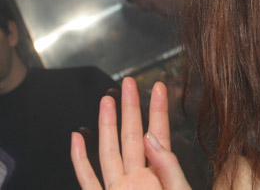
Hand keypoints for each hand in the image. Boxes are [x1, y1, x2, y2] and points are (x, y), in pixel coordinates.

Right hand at [71, 77, 190, 188]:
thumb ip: (169, 166)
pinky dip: (79, 159)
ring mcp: (119, 189)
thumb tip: (151, 138)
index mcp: (159, 176)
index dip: (158, 110)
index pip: (160, 135)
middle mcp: (138, 180)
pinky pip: (87, 179)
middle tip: (129, 83)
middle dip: (130, 107)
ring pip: (108, 152)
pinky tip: (77, 138)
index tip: (158, 88)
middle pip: (131, 136)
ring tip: (107, 100)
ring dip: (106, 125)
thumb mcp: (179, 189)